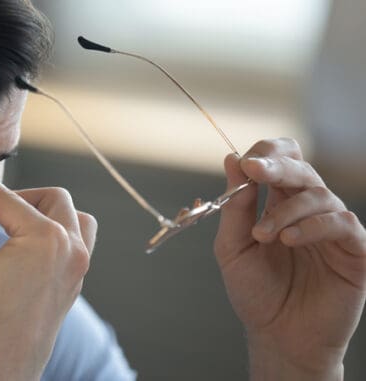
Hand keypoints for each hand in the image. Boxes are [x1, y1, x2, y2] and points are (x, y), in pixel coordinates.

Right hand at [0, 167, 94, 380]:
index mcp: (46, 238)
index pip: (8, 197)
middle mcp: (71, 249)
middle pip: (53, 197)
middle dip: (19, 197)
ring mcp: (78, 268)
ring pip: (74, 218)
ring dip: (47, 213)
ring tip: (14, 226)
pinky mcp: (75, 283)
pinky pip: (77, 243)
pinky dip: (56, 234)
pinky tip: (25, 248)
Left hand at [214, 138, 365, 380]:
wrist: (278, 337)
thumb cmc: (255, 292)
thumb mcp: (233, 248)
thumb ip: (235, 207)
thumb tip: (231, 159)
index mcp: (279, 204)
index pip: (282, 161)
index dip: (267, 153)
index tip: (245, 161)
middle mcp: (308, 211)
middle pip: (302, 169)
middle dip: (277, 166)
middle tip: (254, 170)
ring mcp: (333, 230)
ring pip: (320, 196)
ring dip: (287, 209)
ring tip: (263, 234)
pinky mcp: (355, 251)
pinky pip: (343, 224)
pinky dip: (314, 226)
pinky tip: (289, 239)